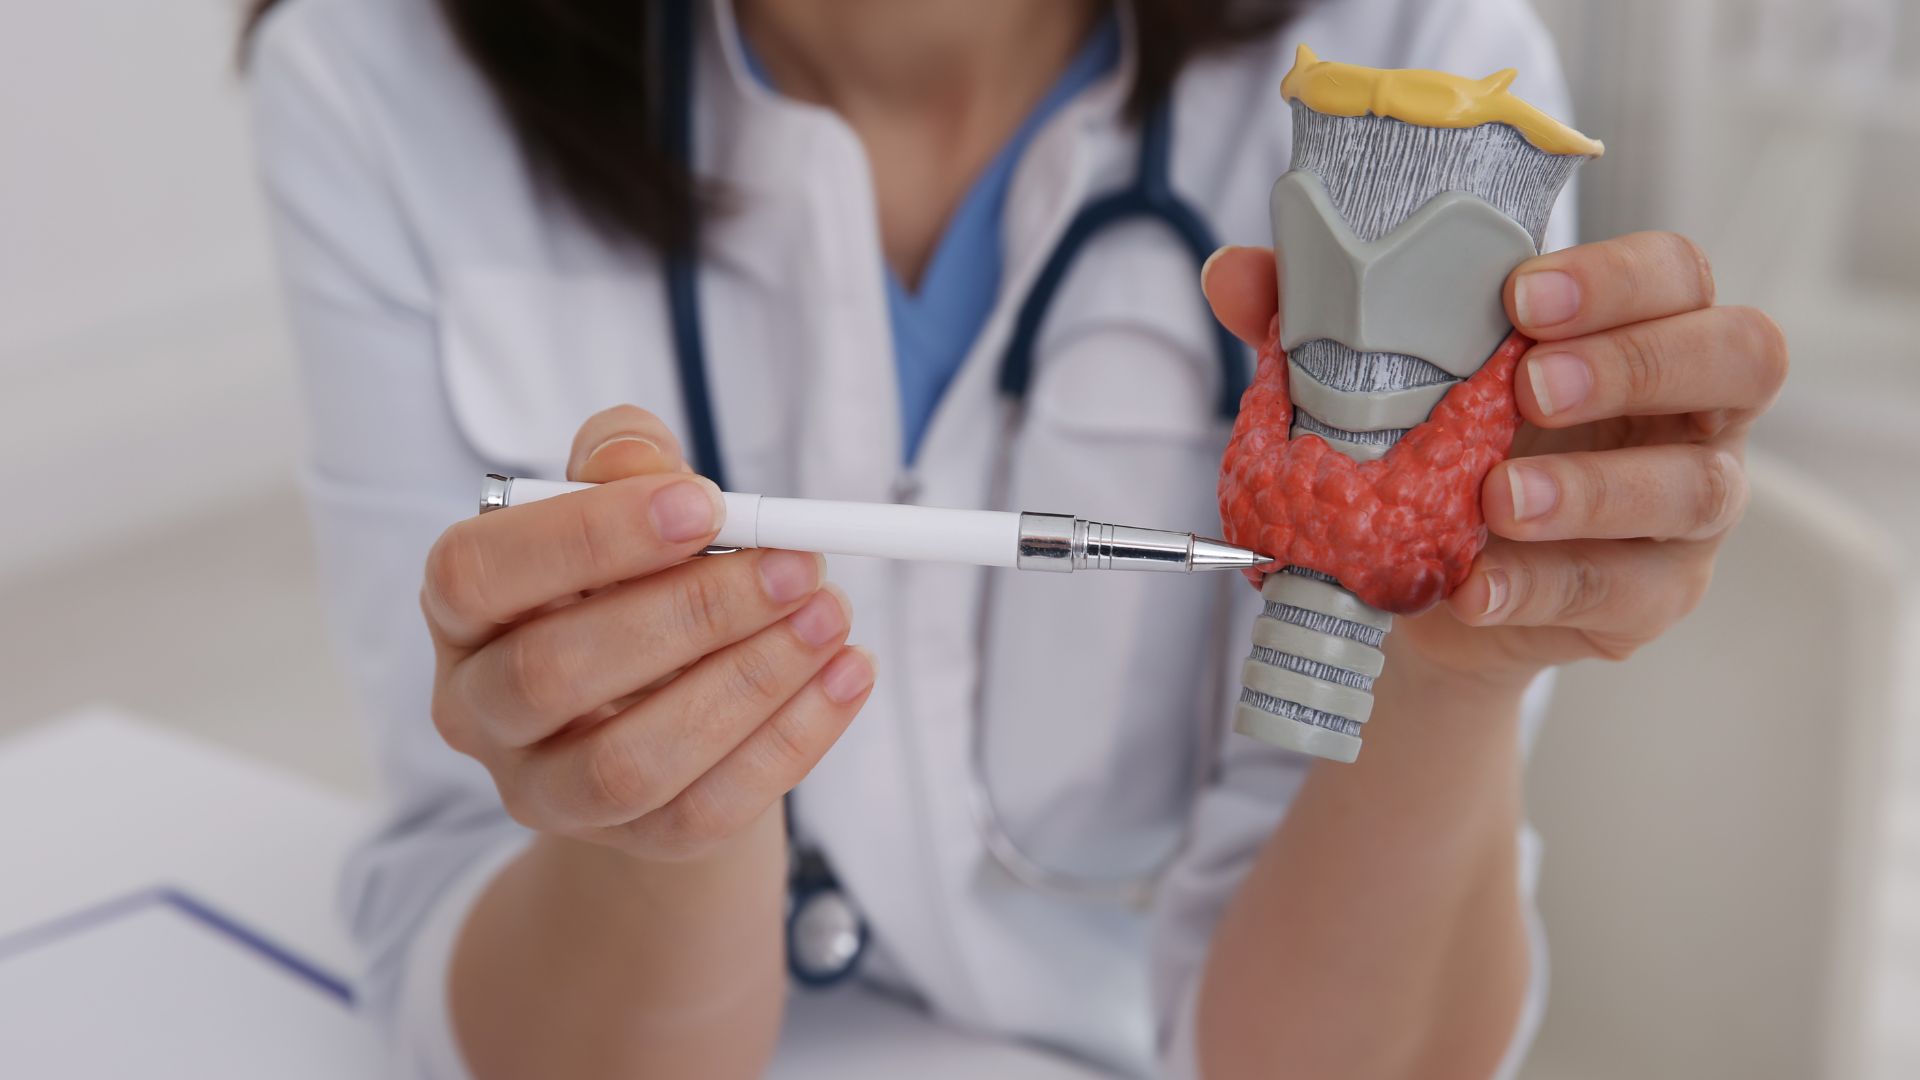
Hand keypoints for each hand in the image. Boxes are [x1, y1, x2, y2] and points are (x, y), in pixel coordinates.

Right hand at [421, 405, 876, 861]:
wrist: (667, 710)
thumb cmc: (635, 586)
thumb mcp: (627, 508)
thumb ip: (623, 463)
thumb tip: (639, 459)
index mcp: (463, 612)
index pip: (478, 573)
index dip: (588, 537)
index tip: (704, 505)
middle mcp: (480, 710)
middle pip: (553, 673)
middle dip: (692, 613)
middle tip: (796, 567)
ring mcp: (549, 791)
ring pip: (629, 761)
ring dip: (747, 683)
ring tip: (829, 618)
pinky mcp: (635, 841)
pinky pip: (709, 809)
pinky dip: (791, 740)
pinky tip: (846, 675)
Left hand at [1203, 231, 1786, 690]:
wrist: (1417, 589)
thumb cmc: (1428, 451)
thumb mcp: (1374, 383)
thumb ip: (1316, 323)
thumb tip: (1232, 271)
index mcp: (1635, 326)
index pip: (1675, 272)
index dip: (1617, 275)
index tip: (1519, 293)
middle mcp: (1688, 407)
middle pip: (1739, 354)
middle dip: (1637, 362)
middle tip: (1531, 385)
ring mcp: (1688, 507)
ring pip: (1698, 485)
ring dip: (1596, 489)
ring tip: (1498, 499)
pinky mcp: (1655, 595)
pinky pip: (1627, 590)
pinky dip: (1544, 586)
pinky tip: (1478, 586)